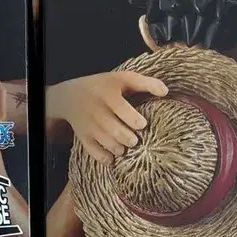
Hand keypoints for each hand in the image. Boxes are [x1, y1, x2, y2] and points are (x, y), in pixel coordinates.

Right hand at [46, 71, 166, 164]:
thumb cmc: (105, 87)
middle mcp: (97, 109)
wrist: (70, 96)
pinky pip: (93, 151)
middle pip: (114, 129)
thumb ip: (144, 82)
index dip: (132, 118)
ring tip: (125, 147)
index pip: (121, 107)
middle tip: (134, 140)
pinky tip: (112, 158)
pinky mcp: (83, 136)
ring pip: (106, 141)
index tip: (142, 125)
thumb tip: (165, 91)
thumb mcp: (121, 78)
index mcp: (108, 93)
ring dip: (118, 148)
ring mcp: (89, 124)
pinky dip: (104, 158)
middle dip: (127, 138)